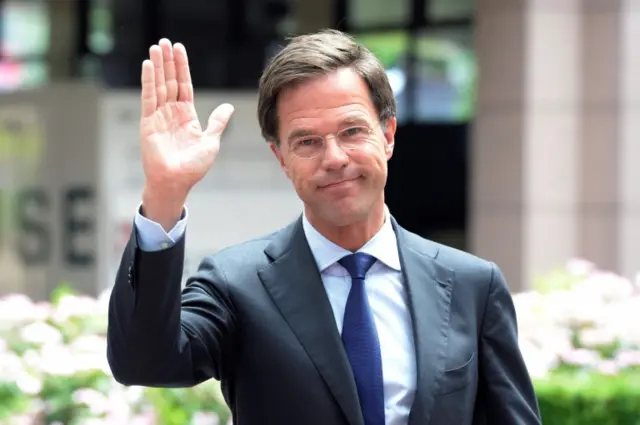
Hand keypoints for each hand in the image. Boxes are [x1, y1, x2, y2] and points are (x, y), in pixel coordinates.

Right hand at [140, 39, 233, 196]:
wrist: (177, 182)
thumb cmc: (193, 167)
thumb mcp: (211, 141)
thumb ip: (217, 122)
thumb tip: (228, 107)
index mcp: (187, 116)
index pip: (184, 86)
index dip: (182, 68)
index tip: (179, 49)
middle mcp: (171, 113)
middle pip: (170, 81)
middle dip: (168, 61)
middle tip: (165, 41)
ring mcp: (159, 117)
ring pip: (159, 86)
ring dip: (157, 66)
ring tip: (156, 47)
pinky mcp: (148, 122)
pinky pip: (148, 98)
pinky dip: (148, 82)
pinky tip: (148, 66)